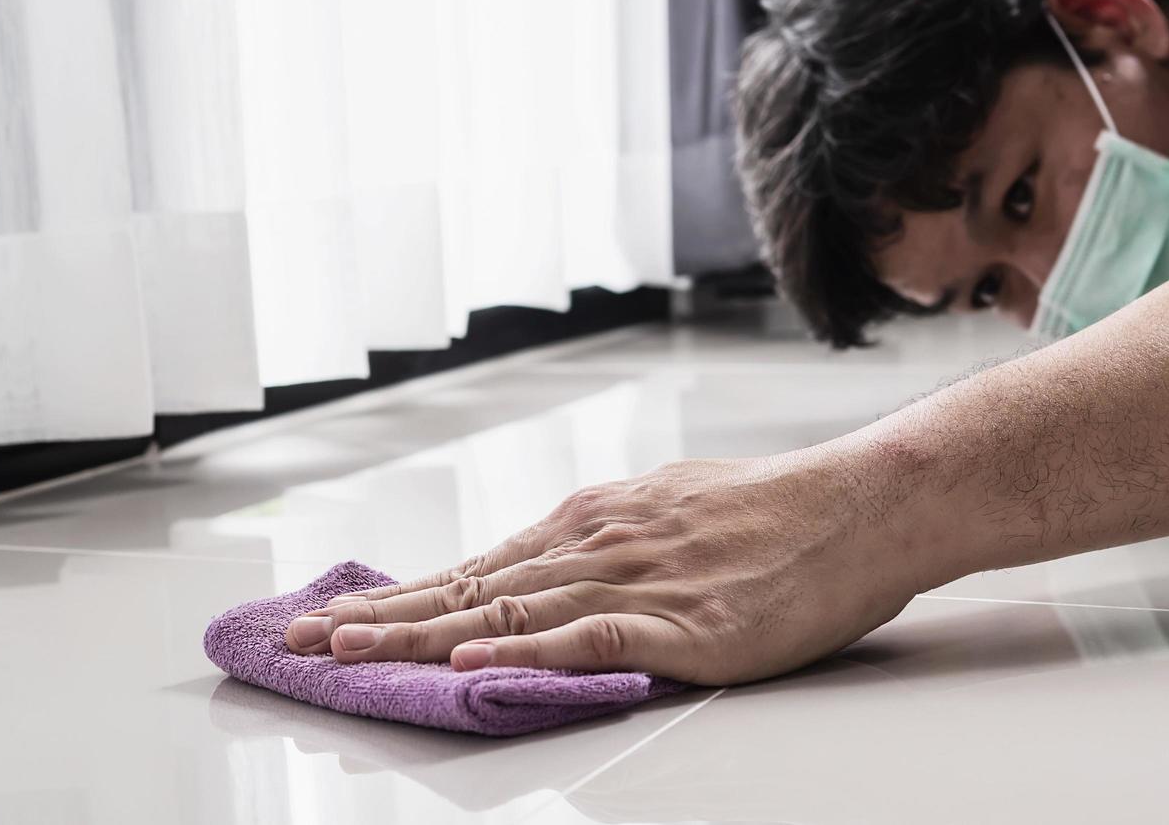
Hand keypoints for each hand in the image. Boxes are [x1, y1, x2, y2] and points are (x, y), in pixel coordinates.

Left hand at [283, 449, 932, 684]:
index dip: (405, 594)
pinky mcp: (678, 619)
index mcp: (593, 518)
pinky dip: (518, 653)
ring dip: (420, 634)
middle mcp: (595, 541)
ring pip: (506, 610)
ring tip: (353, 651)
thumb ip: (614, 540)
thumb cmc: (774, 510)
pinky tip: (469, 666)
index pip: (479, 566)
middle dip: (384, 615)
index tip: (345, 613)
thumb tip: (565, 568)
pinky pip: (583, 637)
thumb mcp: (674, 507)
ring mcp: (633, 578)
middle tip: (311, 636)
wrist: (858, 503)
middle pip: (471, 587)